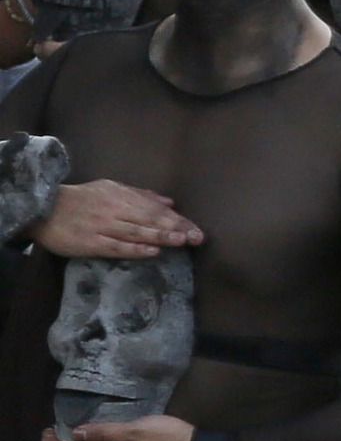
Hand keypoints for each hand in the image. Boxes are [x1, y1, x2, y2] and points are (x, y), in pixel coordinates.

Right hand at [33, 180, 200, 258]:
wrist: (43, 208)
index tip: (196, 228)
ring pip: (137, 232)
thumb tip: (170, 202)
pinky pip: (116, 247)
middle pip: (151, 219)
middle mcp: (116, 210)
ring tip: (182, 241)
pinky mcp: (90, 243)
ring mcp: (103, 226)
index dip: (177, 219)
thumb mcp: (111, 188)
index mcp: (122, 196)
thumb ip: (140, 195)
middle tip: (197, 237)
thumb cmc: (80, 199)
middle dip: (176, 228)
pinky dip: (135, 249)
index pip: (156, 209)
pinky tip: (152, 252)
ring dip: (161, 236)